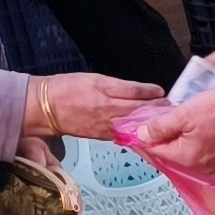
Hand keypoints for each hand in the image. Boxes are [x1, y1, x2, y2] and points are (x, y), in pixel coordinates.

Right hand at [25, 71, 163, 145]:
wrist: (44, 107)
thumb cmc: (67, 89)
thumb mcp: (95, 79)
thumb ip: (119, 87)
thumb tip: (142, 91)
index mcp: (104, 90)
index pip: (135, 91)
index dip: (152, 93)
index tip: (162, 92)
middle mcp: (107, 108)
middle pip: (139, 109)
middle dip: (156, 109)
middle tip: (170, 107)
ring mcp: (106, 124)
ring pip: (134, 124)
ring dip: (150, 122)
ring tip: (162, 120)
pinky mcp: (103, 136)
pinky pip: (124, 134)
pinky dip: (137, 133)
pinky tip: (146, 132)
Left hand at [132, 88, 214, 176]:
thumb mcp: (185, 113)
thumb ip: (160, 125)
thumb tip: (143, 134)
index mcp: (186, 157)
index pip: (155, 150)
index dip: (145, 136)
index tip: (140, 127)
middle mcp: (202, 167)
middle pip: (175, 152)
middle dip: (168, 137)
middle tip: (168, 118)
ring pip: (193, 152)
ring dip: (188, 139)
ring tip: (192, 120)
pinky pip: (211, 153)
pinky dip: (206, 142)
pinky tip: (210, 128)